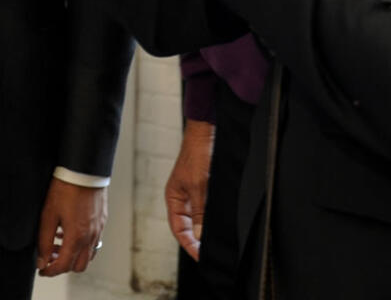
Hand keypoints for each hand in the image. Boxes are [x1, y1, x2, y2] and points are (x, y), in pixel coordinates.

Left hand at [36, 179, 106, 276]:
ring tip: (58, 243)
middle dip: (63, 265)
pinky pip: (94, 242)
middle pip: (78, 266)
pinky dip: (82, 245)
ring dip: (73, 256)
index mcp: (76, 237)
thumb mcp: (48, 215)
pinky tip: (69, 232)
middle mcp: (90, 237)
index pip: (63, 266)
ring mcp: (98, 229)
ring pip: (88, 256)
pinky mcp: (102, 221)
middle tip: (49, 256)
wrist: (83, 169)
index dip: (50, 271)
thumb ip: (44, 241)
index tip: (42, 269)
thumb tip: (42, 261)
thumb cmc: (65, 189)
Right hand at [165, 120, 213, 259]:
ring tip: (212, 245)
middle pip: (186, 226)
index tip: (199, 256)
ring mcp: (192, 193)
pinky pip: (205, 209)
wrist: (206, 135)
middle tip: (207, 255)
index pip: (178, 228)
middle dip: (195, 241)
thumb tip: (200, 236)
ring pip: (197, 219)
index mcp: (173, 198)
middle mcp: (181, 198)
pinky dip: (209, 219)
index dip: (188, 243)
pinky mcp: (203, 189)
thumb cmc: (197, 155)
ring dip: (203, 231)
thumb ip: (200, 212)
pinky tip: (217, 225)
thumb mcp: (199, 187)